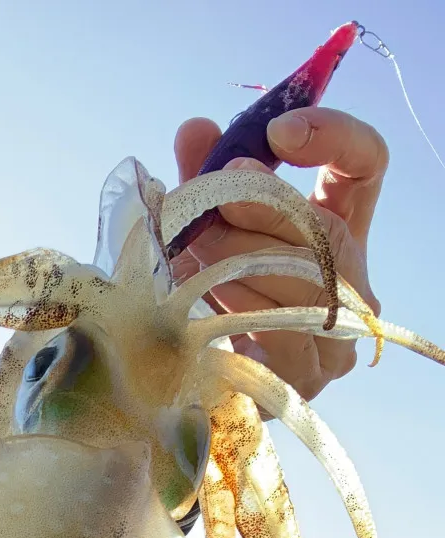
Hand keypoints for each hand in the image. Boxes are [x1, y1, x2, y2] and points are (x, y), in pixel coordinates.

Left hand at [171, 107, 388, 401]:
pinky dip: (241, 309)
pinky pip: (283, 337)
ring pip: (308, 286)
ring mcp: (335, 340)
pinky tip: (208, 295)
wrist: (188, 388)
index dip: (332, 137)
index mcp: (339, 231)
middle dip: (261, 210)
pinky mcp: (305, 383)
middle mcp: (352, 286)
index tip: (279, 132)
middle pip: (327, 234)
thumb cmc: (204, 299)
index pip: (366, 165)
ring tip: (192, 243)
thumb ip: (204, 181)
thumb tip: (195, 131)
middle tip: (207, 195)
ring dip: (242, 258)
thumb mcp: (207, 231)